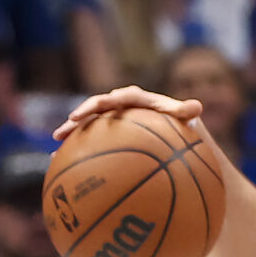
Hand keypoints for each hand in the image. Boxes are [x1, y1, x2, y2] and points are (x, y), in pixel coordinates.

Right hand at [54, 85, 203, 142]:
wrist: (166, 125)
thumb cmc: (175, 121)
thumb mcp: (181, 116)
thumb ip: (184, 111)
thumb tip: (198, 106)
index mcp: (134, 98)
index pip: (120, 96)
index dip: (110, 100)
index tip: (104, 104)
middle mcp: (117, 104)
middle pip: (97, 106)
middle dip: (82, 113)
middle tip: (70, 121)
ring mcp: (108, 117)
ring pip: (86, 121)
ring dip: (71, 129)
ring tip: (57, 139)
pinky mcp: (103, 130)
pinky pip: (86, 137)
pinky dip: (74, 146)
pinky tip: (59, 159)